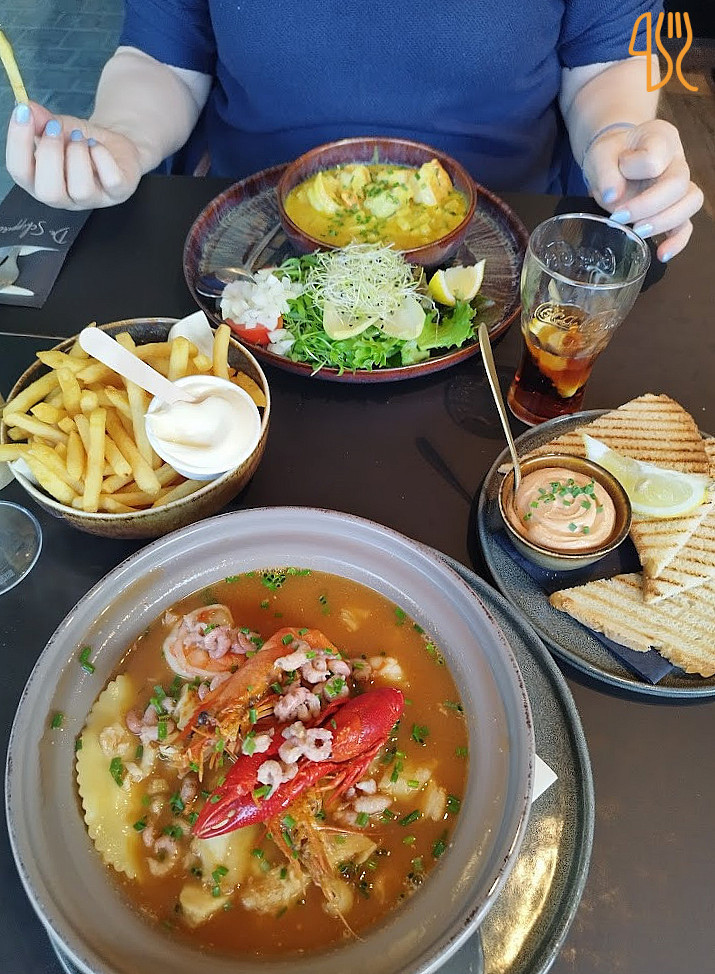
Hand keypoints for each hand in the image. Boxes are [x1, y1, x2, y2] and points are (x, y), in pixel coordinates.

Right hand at [6, 101, 142, 209]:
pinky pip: (111, 181)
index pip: (19, 172)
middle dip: (50, 155)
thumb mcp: (57, 127)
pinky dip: (102, 157)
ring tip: (79, 138)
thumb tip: (28, 108)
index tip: (23, 113)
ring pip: (81, 190)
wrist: (112, 143)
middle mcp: (64, 196)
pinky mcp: (118, 193)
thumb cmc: (80, 142)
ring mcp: (92, 199)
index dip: (18, 143)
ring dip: (78, 155)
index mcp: (39, 181)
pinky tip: (97, 146)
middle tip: (55, 128)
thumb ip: (40, 120)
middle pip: (48, 192)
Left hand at [582, 119, 703, 261]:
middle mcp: (677, 162)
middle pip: (679, 184)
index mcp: (661, 139)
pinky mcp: (674, 210)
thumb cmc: (610, 156)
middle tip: (620, 217)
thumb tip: (612, 196)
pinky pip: (686, 226)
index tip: (617, 170)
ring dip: (664, 222)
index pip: (656, 156)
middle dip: (649, 205)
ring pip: (690, 203)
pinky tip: (662, 254)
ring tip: (637, 232)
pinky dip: (677, 241)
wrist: (613, 163)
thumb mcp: (600, 155)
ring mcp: (680, 187)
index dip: (634, 168)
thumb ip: (605, 171)